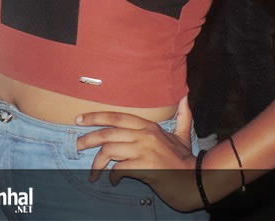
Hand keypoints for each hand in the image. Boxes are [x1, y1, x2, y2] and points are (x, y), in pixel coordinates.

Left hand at [75, 96, 201, 211]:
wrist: (198, 180)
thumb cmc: (186, 159)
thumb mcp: (183, 134)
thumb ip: (182, 115)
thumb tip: (185, 94)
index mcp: (149, 126)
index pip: (116, 117)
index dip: (95, 117)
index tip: (79, 120)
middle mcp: (145, 135)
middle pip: (108, 133)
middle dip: (88, 139)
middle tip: (76, 147)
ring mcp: (145, 151)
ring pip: (110, 151)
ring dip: (97, 163)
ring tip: (92, 173)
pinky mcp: (146, 168)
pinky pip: (120, 169)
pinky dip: (113, 175)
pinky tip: (113, 180)